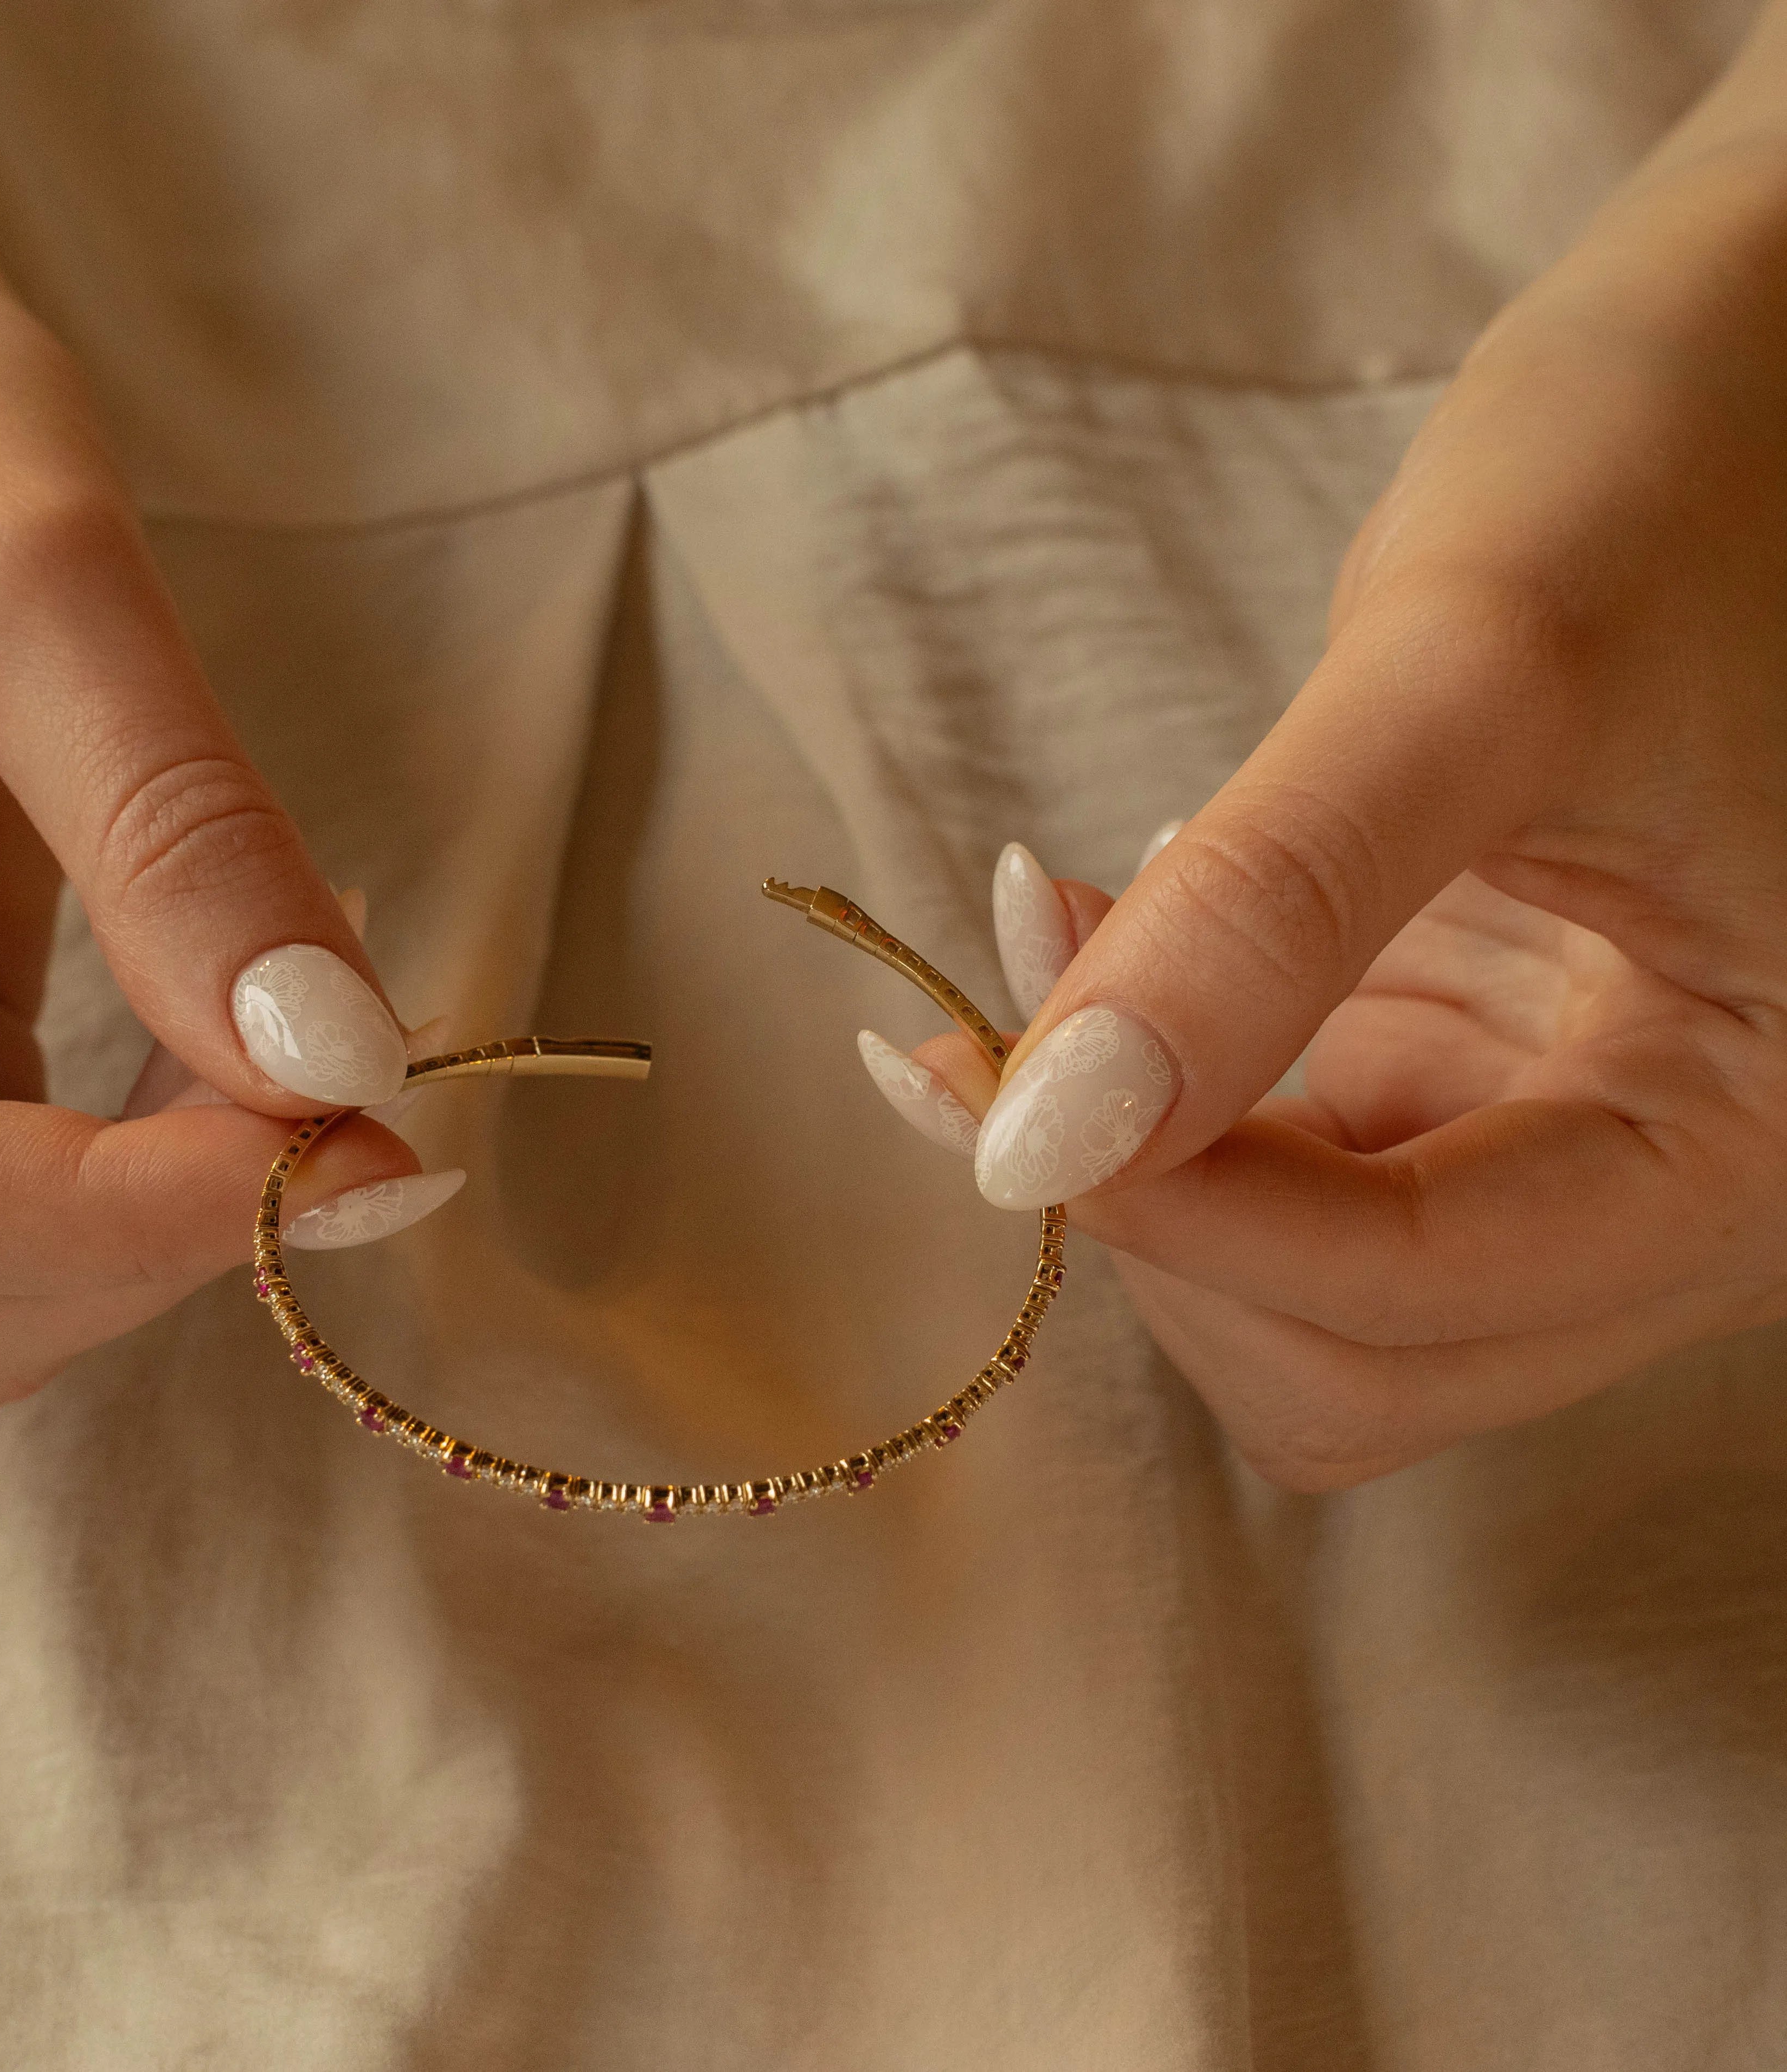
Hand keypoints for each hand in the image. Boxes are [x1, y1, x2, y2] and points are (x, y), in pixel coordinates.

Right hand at [0, 9, 443, 1412]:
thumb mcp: (10, 570)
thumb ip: (169, 825)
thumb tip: (336, 1061)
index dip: (117, 1219)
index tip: (350, 1146)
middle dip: (140, 1245)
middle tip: (356, 1124)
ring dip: (146, 1221)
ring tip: (300, 1063)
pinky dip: (143, 1158)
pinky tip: (239, 1039)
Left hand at [865, 120, 1786, 1486]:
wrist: (1745, 373)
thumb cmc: (1684, 471)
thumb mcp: (1482, 673)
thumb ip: (1273, 913)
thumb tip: (1036, 1143)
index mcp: (1749, 1154)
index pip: (1408, 1303)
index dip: (1177, 1210)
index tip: (988, 1064)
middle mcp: (1668, 1188)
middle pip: (1347, 1354)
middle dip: (1152, 1211)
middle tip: (1006, 1014)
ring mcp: (1560, 1127)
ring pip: (1292, 1284)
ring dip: (1139, 1152)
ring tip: (1058, 935)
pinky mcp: (1470, 1051)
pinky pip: (1275, 1154)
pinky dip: (1159, 1078)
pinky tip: (1108, 926)